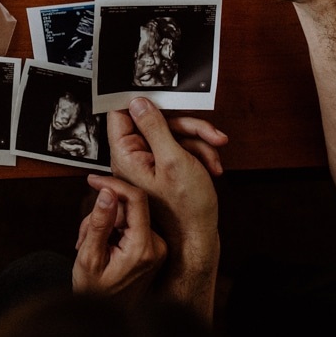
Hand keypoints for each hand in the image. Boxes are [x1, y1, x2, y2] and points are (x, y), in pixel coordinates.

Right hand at [73, 175, 166, 306]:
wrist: (109, 318)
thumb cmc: (96, 293)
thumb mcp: (89, 256)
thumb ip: (99, 223)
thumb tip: (106, 193)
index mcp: (143, 248)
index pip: (135, 199)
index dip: (112, 184)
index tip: (93, 180)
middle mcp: (156, 246)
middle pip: (127, 207)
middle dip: (101, 214)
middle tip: (83, 235)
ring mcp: (157, 248)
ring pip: (126, 215)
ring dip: (104, 224)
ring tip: (89, 246)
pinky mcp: (153, 249)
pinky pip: (130, 226)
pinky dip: (112, 230)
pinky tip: (100, 247)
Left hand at [109, 98, 223, 320]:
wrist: (198, 240)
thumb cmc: (185, 208)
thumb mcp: (173, 160)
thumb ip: (154, 127)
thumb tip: (138, 101)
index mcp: (126, 154)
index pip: (121, 114)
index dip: (141, 102)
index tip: (164, 96)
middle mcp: (133, 158)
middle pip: (156, 122)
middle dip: (188, 128)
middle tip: (213, 136)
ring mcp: (149, 165)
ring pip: (173, 135)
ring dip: (198, 144)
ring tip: (214, 162)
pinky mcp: (163, 171)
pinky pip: (180, 150)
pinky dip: (198, 156)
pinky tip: (212, 170)